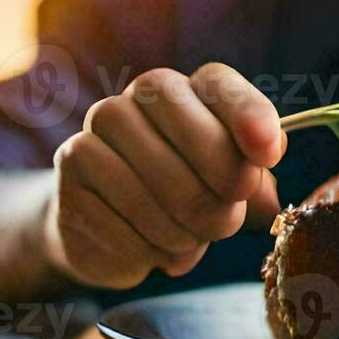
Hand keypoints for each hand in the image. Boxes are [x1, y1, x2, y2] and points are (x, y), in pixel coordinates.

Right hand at [44, 63, 285, 288]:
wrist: (101, 223)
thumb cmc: (178, 193)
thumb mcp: (223, 181)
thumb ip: (250, 175)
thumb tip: (268, 186)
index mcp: (178, 90)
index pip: (220, 87)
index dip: (249, 117)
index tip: (269, 154)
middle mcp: (130, 102)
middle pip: (200, 146)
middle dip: (224, 198)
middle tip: (226, 223)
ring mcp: (91, 135)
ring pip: (161, 196)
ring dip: (186, 234)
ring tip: (187, 239)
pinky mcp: (69, 178)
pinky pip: (124, 228)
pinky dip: (150, 251)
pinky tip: (150, 249)